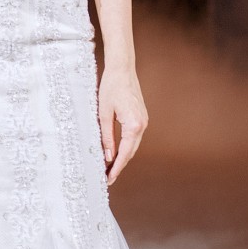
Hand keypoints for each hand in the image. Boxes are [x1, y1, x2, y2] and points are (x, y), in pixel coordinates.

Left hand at [98, 63, 148, 185]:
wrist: (122, 69)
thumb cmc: (110, 87)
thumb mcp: (103, 113)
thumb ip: (106, 136)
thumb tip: (107, 156)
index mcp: (134, 125)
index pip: (125, 153)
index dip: (116, 168)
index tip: (109, 179)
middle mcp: (142, 125)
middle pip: (131, 152)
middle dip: (119, 166)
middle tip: (108, 179)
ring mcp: (144, 121)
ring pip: (133, 145)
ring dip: (123, 157)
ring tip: (110, 168)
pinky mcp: (141, 117)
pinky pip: (134, 137)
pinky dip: (126, 146)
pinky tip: (117, 152)